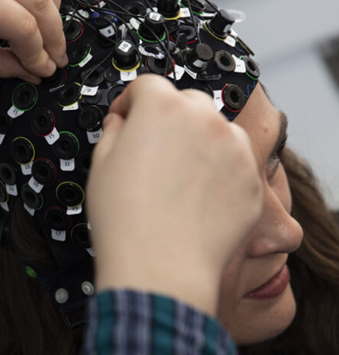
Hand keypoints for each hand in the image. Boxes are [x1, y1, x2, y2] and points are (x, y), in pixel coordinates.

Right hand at [86, 75, 263, 314]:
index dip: (130, 103)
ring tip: (178, 175)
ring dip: (198, 141)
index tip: (126, 119)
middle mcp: (204, 121)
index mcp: (162, 108)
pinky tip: (197, 196)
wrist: (160, 268)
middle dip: (168, 118)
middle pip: (186, 102)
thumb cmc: (127, 221)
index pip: (146, 86)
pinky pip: (236, 161)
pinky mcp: (252, 179)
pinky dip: (220, 170)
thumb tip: (121, 122)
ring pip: (216, 129)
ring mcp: (234, 150)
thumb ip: (113, 130)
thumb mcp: (101, 163)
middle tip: (153, 148)